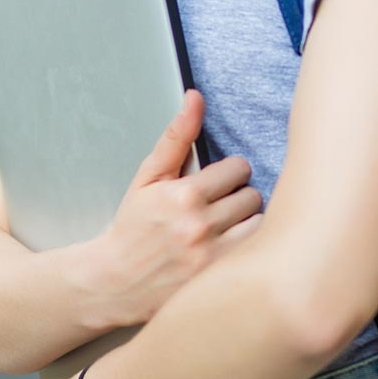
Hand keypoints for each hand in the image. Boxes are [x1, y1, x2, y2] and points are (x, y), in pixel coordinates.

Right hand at [91, 89, 263, 327]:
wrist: (117, 281)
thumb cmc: (133, 226)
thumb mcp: (148, 177)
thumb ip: (176, 137)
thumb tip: (196, 97)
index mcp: (184, 194)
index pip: (238, 169)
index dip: (228, 173)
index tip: (217, 182)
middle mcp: (201, 226)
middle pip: (252, 196)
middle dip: (238, 197)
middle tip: (220, 206)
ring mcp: (213, 257)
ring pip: (260, 225)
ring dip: (247, 223)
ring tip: (227, 228)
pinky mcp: (221, 280)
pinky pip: (257, 254)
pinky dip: (249, 249)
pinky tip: (230, 248)